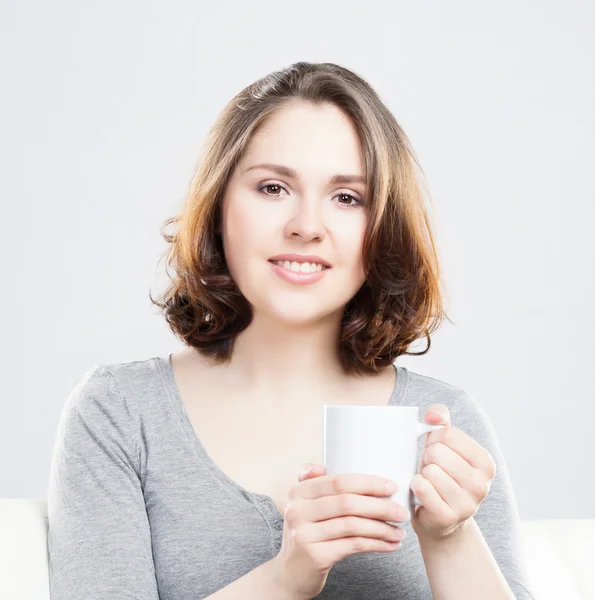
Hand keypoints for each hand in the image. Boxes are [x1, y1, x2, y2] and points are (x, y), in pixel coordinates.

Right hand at [269, 463, 408, 599]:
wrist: (291, 572)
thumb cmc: (307, 532)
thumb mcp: (304, 504)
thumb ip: (313, 482)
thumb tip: (322, 466)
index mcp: (298, 491)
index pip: (338, 481)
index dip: (368, 483)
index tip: (391, 487)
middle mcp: (297, 511)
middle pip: (347, 503)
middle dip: (380, 506)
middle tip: (402, 512)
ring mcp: (305, 534)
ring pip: (353, 526)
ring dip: (382, 528)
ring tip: (400, 531)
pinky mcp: (315, 556)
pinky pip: (353, 546)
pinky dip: (376, 544)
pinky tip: (389, 544)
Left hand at [410, 404, 496, 541]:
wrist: (440, 519)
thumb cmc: (441, 474)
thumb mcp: (444, 444)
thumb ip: (441, 420)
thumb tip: (433, 416)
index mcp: (485, 462)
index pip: (448, 433)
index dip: (433, 439)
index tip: (437, 452)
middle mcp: (482, 484)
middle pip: (437, 452)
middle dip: (427, 458)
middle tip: (431, 470)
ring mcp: (467, 504)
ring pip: (429, 470)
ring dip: (421, 474)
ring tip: (428, 482)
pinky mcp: (448, 517)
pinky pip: (422, 488)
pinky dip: (415, 486)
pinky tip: (422, 493)